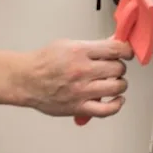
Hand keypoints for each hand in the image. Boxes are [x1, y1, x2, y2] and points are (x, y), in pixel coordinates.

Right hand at [18, 38, 133, 117]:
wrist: (25, 80)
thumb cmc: (44, 62)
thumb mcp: (68, 44)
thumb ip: (93, 46)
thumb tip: (114, 42)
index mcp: (80, 51)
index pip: (116, 49)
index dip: (127, 51)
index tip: (127, 53)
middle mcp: (82, 70)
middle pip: (118, 68)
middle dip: (119, 67)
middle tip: (112, 68)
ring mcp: (82, 90)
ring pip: (117, 87)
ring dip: (119, 84)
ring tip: (112, 82)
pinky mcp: (79, 107)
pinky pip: (107, 110)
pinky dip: (116, 105)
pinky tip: (116, 99)